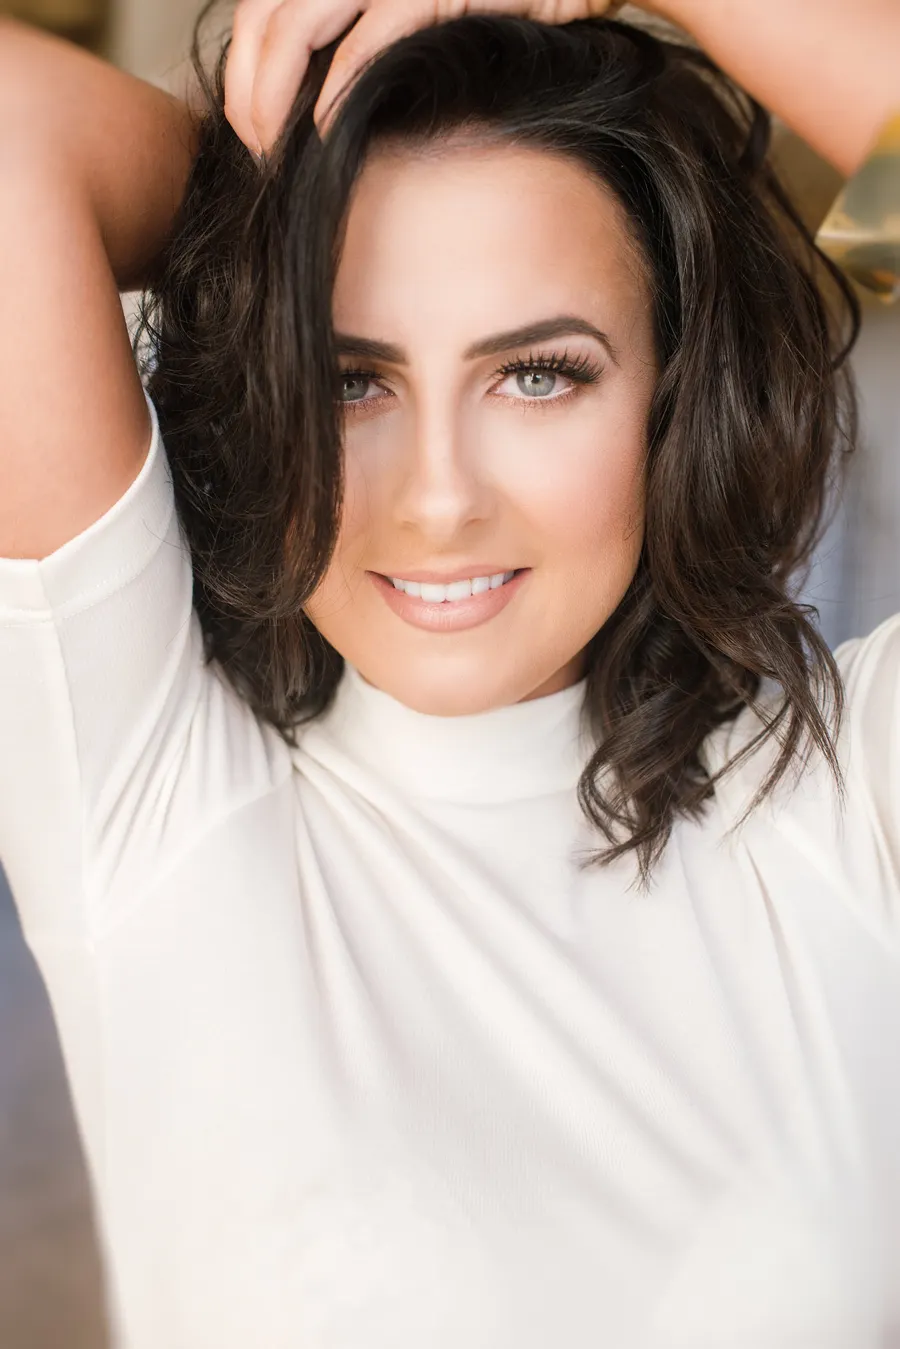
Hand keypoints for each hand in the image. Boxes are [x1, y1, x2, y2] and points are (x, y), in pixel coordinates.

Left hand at [224, 0, 627, 158]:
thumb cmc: (503, 3)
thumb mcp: (419, 18)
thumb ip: (364, 40)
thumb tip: (315, 110)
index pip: (260, 9)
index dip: (243, 72)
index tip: (254, 134)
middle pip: (261, 16)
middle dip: (247, 91)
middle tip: (258, 155)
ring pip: (294, 25)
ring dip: (275, 96)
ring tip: (279, 152)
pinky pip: (367, 38)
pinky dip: (338, 89)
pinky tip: (327, 132)